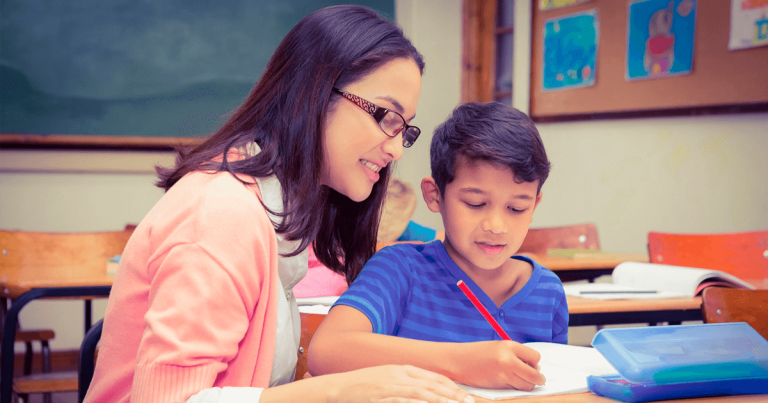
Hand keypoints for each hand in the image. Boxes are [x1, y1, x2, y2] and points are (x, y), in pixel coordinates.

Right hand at [326, 365, 474, 402]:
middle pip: (430, 383)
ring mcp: (389, 386)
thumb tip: (424, 391)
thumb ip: (405, 383)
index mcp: (400, 369)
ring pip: (421, 393)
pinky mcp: (381, 397)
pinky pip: (404, 401)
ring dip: (441, 400)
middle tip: (468, 401)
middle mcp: (397, 375)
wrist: (337, 389)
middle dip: (451, 393)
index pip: (432, 376)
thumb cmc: (361, 386)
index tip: (464, 394)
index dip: (450, 385)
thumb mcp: (386, 379)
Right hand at [452, 340, 544, 390]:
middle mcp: (507, 360)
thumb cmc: (478, 353)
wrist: (458, 361)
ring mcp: (503, 374)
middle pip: (534, 375)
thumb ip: (517, 355)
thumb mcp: (499, 347)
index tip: (532, 365)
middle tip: (539, 379)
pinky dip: (515, 387)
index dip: (535, 363)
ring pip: (527, 385)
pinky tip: (508, 381)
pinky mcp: (498, 386)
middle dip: (538, 379)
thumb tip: (536, 368)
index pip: (535, 357)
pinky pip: (515, 389)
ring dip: (527, 384)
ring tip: (521, 380)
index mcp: (509, 346)